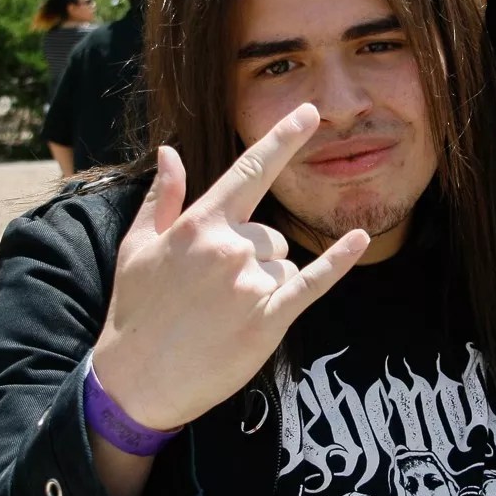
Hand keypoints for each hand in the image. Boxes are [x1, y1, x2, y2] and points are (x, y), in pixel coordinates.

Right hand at [93, 103, 370, 429]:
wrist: (135, 382)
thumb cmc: (135, 313)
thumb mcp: (137, 247)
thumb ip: (162, 197)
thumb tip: (170, 151)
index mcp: (199, 225)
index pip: (249, 170)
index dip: (282, 139)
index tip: (309, 113)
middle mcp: (229, 248)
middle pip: (271, 234)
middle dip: (253, 258)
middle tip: (215, 294)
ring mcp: (250, 284)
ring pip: (283, 265)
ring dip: (264, 285)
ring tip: (224, 314)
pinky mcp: (267, 320)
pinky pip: (312, 283)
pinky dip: (337, 262)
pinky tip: (360, 239)